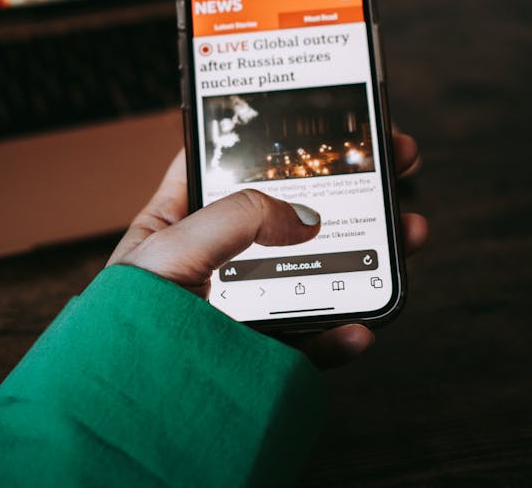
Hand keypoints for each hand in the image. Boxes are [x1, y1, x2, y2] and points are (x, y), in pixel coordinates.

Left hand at [108, 133, 426, 367]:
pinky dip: (343, 335)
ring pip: (318, 269)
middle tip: (393, 161)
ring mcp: (248, 302)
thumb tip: (303, 216)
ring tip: (408, 229)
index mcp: (190, 216)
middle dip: (349, 186)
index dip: (281, 138)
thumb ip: (236, 218)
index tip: (330, 121)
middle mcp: (224, 253)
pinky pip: (315, 339)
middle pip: (295, 211)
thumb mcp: (171, 247)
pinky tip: (360, 327)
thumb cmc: (123, 320)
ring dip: (370, 250)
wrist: (127, 409)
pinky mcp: (264, 352)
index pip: (238, 162)